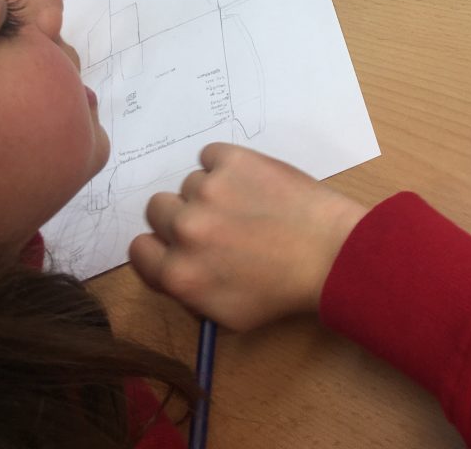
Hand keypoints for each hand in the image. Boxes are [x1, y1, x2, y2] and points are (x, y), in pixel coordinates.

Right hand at [129, 143, 367, 331]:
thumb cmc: (284, 290)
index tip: (178, 243)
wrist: (331, 253)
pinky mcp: (231, 159)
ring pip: (190, 182)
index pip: (138, 249)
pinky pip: (211, 154)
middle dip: (181, 215)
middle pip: (157, 208)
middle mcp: (186, 230)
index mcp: (179, 275)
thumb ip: (186, 292)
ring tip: (246, 205)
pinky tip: (251, 182)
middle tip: (214, 222)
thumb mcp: (226, 315)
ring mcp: (207, 190)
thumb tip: (169, 263)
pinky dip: (226, 164)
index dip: (160, 245)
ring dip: (210, 192)